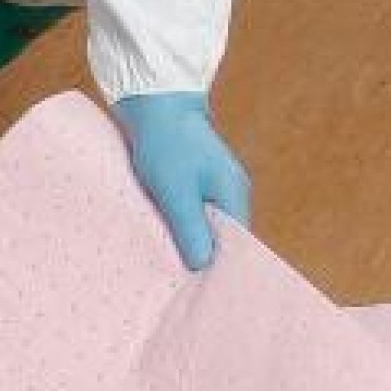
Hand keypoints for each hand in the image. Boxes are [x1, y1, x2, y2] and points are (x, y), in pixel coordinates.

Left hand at [113, 92, 250, 270]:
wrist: (153, 101)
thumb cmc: (165, 143)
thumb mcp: (176, 191)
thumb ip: (191, 228)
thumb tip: (203, 266)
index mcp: (234, 194)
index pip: (236, 245)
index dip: (220, 267)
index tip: (201, 290)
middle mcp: (231, 192)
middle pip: (222, 237)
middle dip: (203, 258)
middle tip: (182, 286)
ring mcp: (215, 185)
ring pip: (205, 225)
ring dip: (189, 242)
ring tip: (171, 268)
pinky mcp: (196, 180)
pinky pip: (192, 212)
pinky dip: (180, 226)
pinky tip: (165, 239)